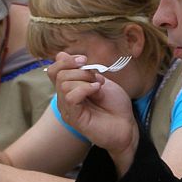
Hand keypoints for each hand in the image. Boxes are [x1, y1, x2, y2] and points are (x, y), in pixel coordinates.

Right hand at [51, 52, 139, 174]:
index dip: (66, 60)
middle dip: (80, 71)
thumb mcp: (99, 81)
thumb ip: (83, 71)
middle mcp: (65, 98)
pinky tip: (97, 90)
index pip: (54, 70)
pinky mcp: (74, 118)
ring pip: (63, 84)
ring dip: (84, 80)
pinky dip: (84, 89)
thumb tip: (62, 55)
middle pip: (58, 74)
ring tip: (98, 86)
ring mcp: (68, 109)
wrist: (127, 126)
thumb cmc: (115, 106)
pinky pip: (70, 97)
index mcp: (70, 88)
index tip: (84, 60)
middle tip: (97, 78)